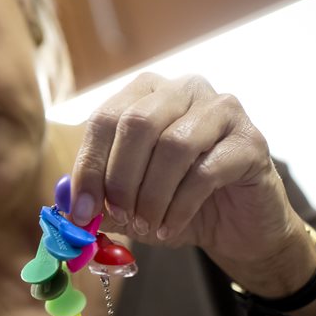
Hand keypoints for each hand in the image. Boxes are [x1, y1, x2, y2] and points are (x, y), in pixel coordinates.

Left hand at [68, 73, 302, 273]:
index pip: (105, 119)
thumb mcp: (127, 203)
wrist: (236, 225)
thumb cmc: (175, 204)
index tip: (81, 211)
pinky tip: (170, 226)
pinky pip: (206, 171)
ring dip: (152, 196)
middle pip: (138, 124)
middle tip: (120, 216)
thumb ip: (97, 199)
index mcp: (146, 92)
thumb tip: (65, 207)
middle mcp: (184, 89)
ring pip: (173, 146)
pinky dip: (179, 207)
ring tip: (147, 225)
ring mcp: (222, 110)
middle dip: (120, 179)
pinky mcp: (250, 141)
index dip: (89, 167)